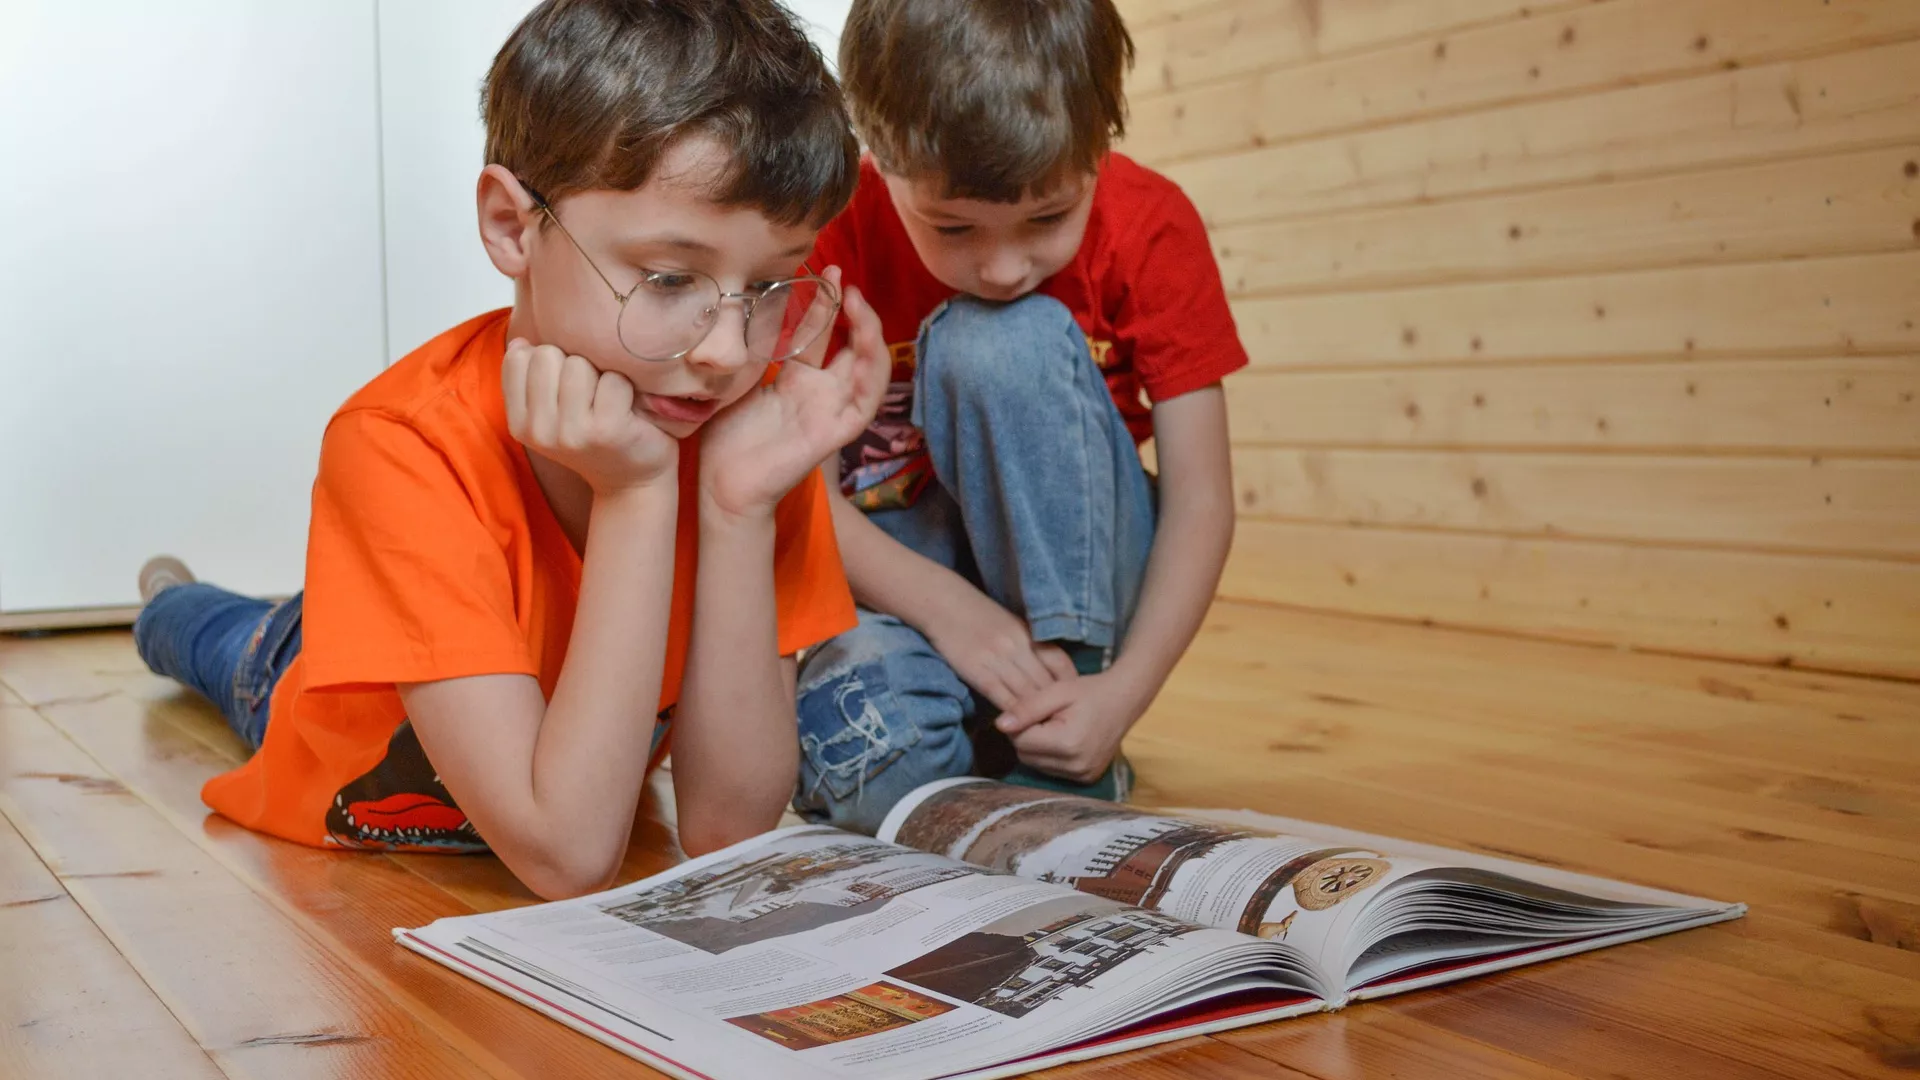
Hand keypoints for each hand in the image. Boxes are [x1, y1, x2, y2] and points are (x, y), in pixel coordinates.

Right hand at [503, 339, 676, 495]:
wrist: (632, 482)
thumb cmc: (594, 436)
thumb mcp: (551, 415)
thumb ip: (531, 380)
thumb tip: (519, 342)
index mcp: (520, 424)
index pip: (516, 360)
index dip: (547, 359)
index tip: (564, 381)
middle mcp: (539, 431)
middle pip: (547, 355)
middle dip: (572, 361)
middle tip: (590, 390)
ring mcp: (572, 432)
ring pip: (578, 364)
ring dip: (599, 372)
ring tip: (607, 397)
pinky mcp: (607, 430)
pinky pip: (613, 378)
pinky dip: (625, 385)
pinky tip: (627, 405)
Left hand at [700, 269, 887, 518]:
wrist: (723, 486)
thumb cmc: (726, 438)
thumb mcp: (738, 381)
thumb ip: (750, 349)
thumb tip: (738, 306)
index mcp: (799, 378)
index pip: (820, 332)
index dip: (825, 301)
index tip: (823, 269)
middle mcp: (821, 391)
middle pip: (853, 345)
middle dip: (855, 311)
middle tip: (842, 279)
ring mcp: (831, 412)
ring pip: (869, 371)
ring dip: (870, 338)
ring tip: (860, 307)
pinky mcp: (835, 435)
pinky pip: (864, 404)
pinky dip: (871, 377)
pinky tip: (867, 352)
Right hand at [921, 581, 1077, 713]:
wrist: (944, 602)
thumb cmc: (978, 614)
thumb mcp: (1012, 624)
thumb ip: (1030, 645)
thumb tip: (1046, 669)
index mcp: (1029, 635)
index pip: (1060, 664)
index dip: (1069, 686)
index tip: (1073, 703)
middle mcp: (1018, 647)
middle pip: (1046, 683)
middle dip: (1056, 706)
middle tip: (1063, 726)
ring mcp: (998, 659)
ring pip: (1026, 694)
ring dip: (1035, 716)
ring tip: (1043, 732)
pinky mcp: (978, 671)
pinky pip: (1001, 697)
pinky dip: (1012, 714)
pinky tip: (1016, 726)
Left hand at [994, 668, 1149, 783]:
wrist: (1125, 700)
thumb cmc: (1090, 691)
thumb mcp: (1057, 691)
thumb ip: (1026, 708)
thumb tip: (1000, 725)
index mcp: (1068, 743)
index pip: (1020, 741)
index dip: (1020, 723)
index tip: (1034, 708)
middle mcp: (1076, 766)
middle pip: (1026, 756)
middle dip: (1027, 736)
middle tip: (1044, 716)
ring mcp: (1083, 775)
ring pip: (1036, 765)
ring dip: (1037, 747)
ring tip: (1054, 726)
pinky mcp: (1086, 779)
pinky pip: (1052, 770)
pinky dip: (1050, 756)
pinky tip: (1062, 739)